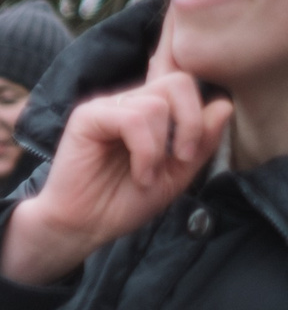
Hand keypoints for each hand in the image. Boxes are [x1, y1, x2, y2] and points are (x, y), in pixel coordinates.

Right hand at [0, 67, 231, 285]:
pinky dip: (144, 151)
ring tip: (148, 176)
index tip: (191, 155)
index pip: (186, 85)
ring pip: (156, 104)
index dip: (199, 113)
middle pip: (178, 82)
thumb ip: (202, 143)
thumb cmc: (123, 203)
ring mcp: (107, 107)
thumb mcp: (177, 175)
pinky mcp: (87, 117)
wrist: (85, 227)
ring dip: (160, 148)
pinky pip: (132, 118)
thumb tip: (224, 106)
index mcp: (150, 111)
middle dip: (190, 123)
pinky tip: (139, 174)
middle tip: (182, 158)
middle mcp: (129, 102)